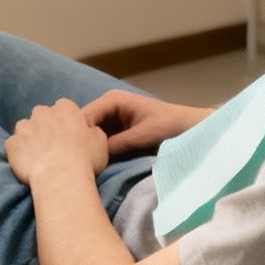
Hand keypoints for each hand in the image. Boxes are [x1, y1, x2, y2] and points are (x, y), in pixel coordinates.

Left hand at [5, 99, 108, 186]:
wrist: (61, 179)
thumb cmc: (85, 160)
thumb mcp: (100, 141)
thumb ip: (92, 130)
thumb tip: (87, 130)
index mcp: (65, 107)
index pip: (64, 109)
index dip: (67, 123)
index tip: (70, 137)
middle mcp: (42, 112)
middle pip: (42, 116)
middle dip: (46, 127)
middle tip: (55, 147)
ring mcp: (24, 127)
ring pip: (25, 129)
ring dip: (30, 138)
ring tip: (40, 157)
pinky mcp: (11, 144)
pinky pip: (13, 145)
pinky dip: (18, 153)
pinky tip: (28, 164)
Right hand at [82, 90, 213, 155]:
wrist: (188, 128)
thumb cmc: (168, 126)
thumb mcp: (141, 136)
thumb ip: (115, 144)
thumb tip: (91, 157)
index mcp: (112, 100)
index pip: (84, 115)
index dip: (77, 134)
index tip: (76, 154)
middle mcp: (108, 106)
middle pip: (83, 125)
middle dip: (81, 141)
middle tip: (78, 161)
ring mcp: (111, 119)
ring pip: (89, 135)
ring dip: (88, 147)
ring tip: (84, 164)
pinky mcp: (115, 132)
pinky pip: (99, 141)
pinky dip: (97, 150)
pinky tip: (95, 163)